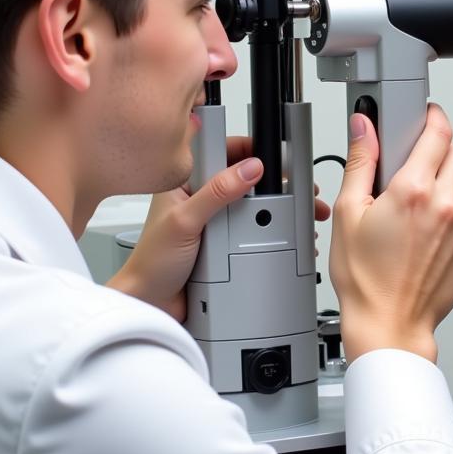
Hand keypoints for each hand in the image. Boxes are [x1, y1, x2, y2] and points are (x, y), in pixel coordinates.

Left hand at [107, 138, 330, 319]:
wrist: (152, 303)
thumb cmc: (152, 263)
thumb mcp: (185, 222)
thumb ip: (216, 193)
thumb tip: (248, 169)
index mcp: (186, 184)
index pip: (223, 152)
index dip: (252, 150)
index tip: (277, 156)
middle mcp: (201, 199)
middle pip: (244, 179)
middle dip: (275, 182)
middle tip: (300, 190)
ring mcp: (214, 221)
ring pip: (252, 206)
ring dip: (277, 209)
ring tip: (300, 214)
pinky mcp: (223, 243)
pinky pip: (250, 231)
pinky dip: (269, 232)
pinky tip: (283, 236)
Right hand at [329, 104, 452, 362]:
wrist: (389, 325)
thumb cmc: (366, 279)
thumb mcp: (348, 213)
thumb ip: (361, 162)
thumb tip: (365, 127)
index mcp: (414, 191)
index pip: (438, 132)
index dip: (432, 117)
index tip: (425, 116)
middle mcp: (446, 206)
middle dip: (439, 149)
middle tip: (415, 162)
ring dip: (449, 180)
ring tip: (420, 202)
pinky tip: (429, 229)